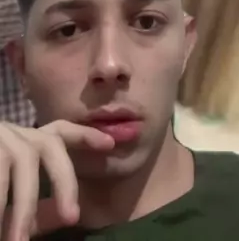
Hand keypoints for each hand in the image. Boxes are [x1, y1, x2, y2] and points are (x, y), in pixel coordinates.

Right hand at [0, 120, 113, 239]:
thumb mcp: (13, 215)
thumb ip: (41, 214)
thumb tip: (70, 215)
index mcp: (24, 145)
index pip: (58, 132)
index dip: (85, 135)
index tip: (110, 143)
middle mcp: (14, 134)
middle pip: (50, 144)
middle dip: (64, 180)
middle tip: (71, 218)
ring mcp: (0, 136)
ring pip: (23, 159)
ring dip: (23, 206)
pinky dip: (0, 202)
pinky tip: (0, 225)